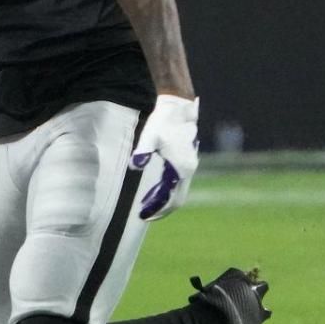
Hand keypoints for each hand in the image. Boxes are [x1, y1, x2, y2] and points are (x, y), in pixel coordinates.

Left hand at [130, 95, 198, 220]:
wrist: (179, 108)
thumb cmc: (163, 121)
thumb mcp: (150, 136)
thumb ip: (143, 152)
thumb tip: (134, 166)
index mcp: (180, 168)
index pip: (171, 198)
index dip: (157, 209)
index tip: (143, 216)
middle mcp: (188, 170)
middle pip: (177, 200)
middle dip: (161, 209)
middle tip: (143, 215)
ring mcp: (189, 166)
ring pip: (178, 192)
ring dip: (163, 200)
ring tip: (145, 204)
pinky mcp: (187, 162)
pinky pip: (178, 183)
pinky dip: (167, 190)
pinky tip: (155, 189)